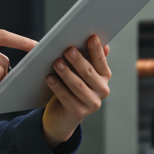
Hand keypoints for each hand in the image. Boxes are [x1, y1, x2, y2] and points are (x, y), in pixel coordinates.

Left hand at [41, 35, 110, 149]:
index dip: (97, 50)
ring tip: (56, 62)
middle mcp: (102, 91)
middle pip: (89, 73)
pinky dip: (57, 87)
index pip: (101, 62)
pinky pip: (66, 97)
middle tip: (68, 49)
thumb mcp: (79, 72)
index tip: (91, 37)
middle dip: (78, 60)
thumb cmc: (71, 87)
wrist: (63, 116)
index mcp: (104, 77)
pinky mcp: (78, 113)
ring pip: (77, 85)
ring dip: (66, 73)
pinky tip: (49, 78)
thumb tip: (98, 39)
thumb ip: (88, 58)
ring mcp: (92, 104)